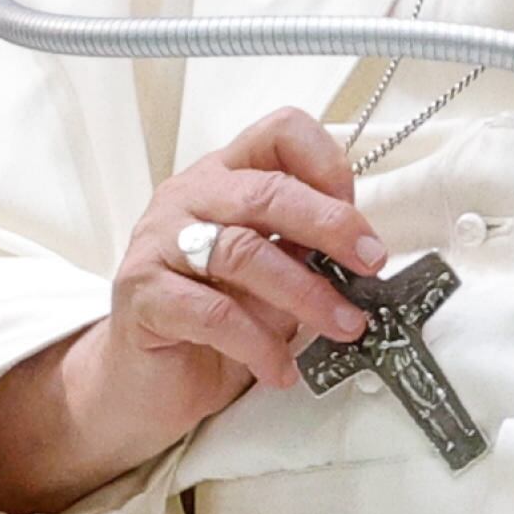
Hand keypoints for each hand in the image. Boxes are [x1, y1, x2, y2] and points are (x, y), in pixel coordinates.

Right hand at [0, 108, 385, 513]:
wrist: (142, 381)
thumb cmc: (214, 321)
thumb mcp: (270, 278)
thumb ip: (303, 252)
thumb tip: (364, 254)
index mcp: (225, 176)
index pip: (279, 132)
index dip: (327, 165)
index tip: (360, 216)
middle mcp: (188, 198)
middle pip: (266, 191)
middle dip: (330, 226)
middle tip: (372, 264)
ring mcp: (157, 244)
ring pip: (242, 253)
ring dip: (305, 294)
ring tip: (343, 326)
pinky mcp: (142, 297)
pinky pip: (213, 313)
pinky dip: (259, 343)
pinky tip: (282, 369)